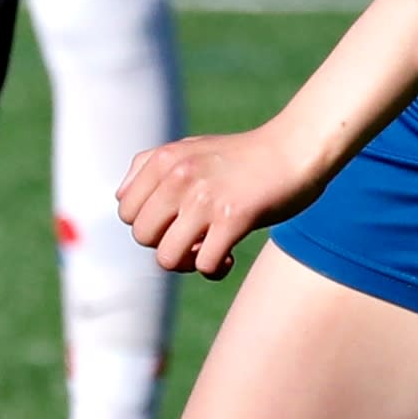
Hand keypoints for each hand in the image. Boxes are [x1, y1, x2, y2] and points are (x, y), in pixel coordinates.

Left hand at [115, 121, 336, 278]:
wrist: (295, 148)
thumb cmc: (243, 155)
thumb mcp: (190, 148)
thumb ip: (153, 167)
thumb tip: (122, 199)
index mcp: (163, 160)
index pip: (127, 213)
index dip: (150, 225)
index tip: (176, 223)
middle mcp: (178, 176)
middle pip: (142, 237)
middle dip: (166, 245)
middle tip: (194, 240)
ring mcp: (205, 198)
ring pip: (167, 257)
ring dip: (187, 264)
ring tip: (208, 252)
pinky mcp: (234, 218)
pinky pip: (204, 265)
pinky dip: (215, 270)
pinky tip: (230, 259)